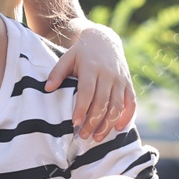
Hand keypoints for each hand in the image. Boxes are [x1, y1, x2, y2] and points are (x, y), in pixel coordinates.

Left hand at [46, 24, 135, 141]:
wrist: (104, 40)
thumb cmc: (81, 53)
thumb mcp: (67, 58)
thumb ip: (57, 73)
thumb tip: (47, 88)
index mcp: (91, 68)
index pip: (87, 92)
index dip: (82, 108)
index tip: (74, 123)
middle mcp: (108, 75)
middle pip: (102, 103)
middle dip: (93, 122)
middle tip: (83, 136)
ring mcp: (120, 80)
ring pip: (117, 106)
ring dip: (108, 124)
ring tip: (97, 138)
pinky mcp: (128, 84)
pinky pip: (131, 103)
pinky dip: (126, 117)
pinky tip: (118, 128)